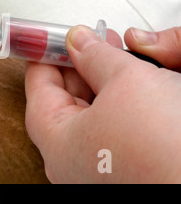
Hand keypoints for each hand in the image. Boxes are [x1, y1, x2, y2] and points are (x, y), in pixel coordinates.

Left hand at [25, 26, 180, 182]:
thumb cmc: (167, 147)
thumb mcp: (126, 80)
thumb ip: (95, 55)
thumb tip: (78, 41)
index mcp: (58, 144)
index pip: (38, 89)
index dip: (44, 56)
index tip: (49, 38)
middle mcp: (72, 162)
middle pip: (61, 101)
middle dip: (76, 66)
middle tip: (91, 41)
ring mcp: (96, 168)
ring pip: (85, 113)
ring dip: (96, 81)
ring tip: (113, 55)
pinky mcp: (119, 168)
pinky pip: (105, 128)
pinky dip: (111, 102)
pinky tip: (126, 84)